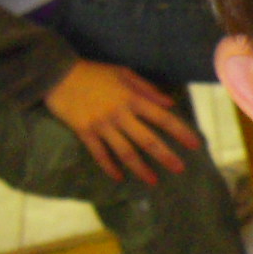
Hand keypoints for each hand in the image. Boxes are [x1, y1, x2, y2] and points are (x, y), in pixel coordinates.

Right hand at [43, 60, 198, 184]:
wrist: (57, 73)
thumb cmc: (93, 72)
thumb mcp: (122, 73)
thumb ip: (147, 88)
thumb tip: (169, 103)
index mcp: (131, 98)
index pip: (162, 118)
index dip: (180, 132)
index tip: (195, 145)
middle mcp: (119, 114)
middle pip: (147, 140)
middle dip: (165, 156)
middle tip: (180, 169)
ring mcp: (101, 125)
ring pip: (125, 151)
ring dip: (140, 168)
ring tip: (153, 181)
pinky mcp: (84, 132)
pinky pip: (99, 154)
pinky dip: (109, 166)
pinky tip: (119, 178)